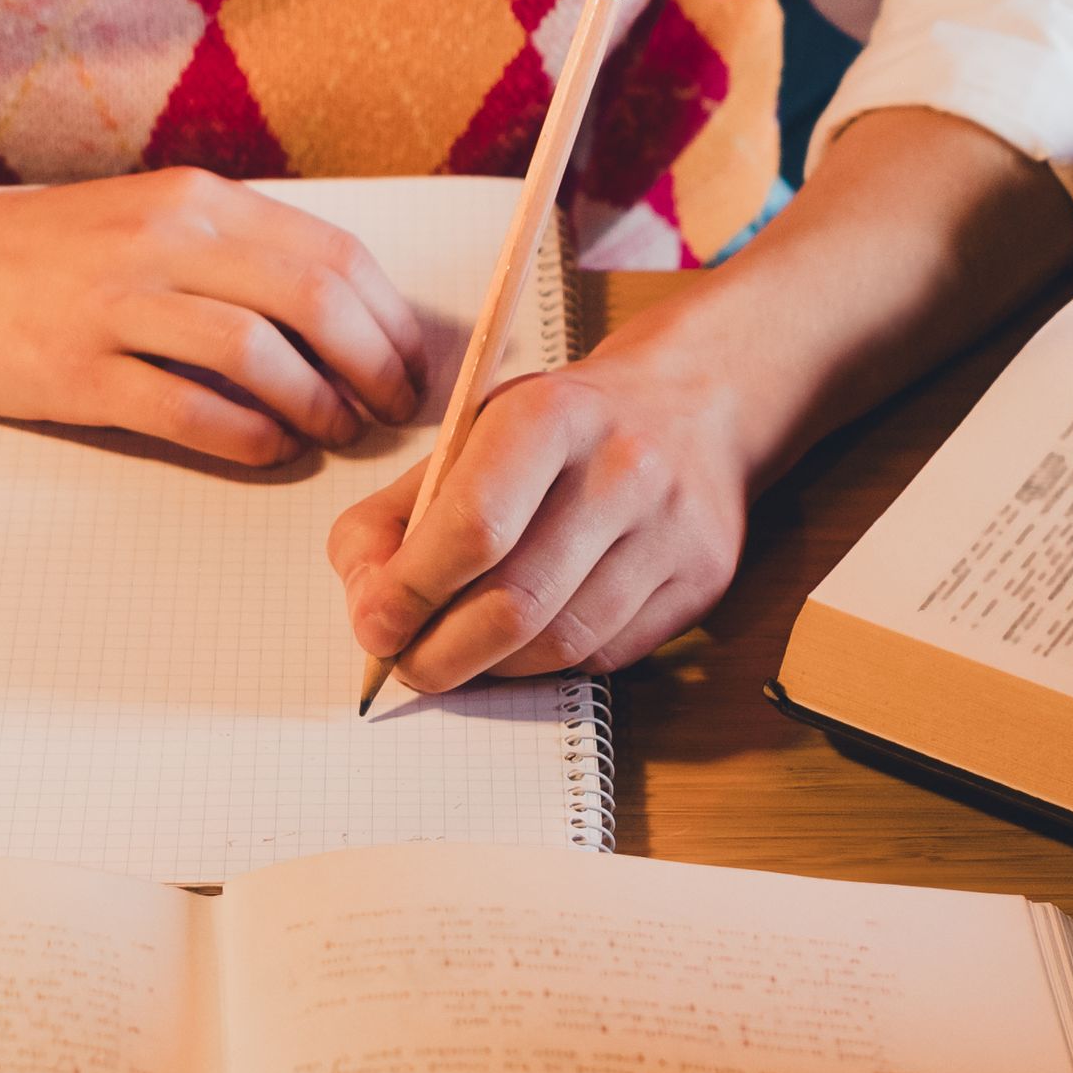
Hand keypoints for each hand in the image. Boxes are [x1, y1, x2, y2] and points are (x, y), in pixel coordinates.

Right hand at [0, 170, 430, 464]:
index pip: (333, 253)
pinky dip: (245, 438)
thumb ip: (226, 254)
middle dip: (372, 366)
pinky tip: (265, 451)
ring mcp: (117, 304)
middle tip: (388, 411)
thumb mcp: (140, 221)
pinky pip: (189, 409)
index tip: (406, 362)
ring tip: (332, 434)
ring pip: (262, 355)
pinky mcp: (76, 370)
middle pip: (314, 301)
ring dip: (317, 407)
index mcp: (192, 201)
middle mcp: (164, 239)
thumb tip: (329, 311)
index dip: (389, 318)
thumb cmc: (26, 256)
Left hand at [336, 326, 760, 689]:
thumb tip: (369, 605)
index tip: (374, 625)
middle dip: (443, 651)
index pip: (474, 524)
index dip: (412, 590)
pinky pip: (607, 655)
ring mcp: (672, 527)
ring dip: (493, 667)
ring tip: (461, 655)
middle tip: (408, 663)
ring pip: (563, 641)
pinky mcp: (703, 579)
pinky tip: (526, 641)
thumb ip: (396, 514)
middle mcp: (623, 467)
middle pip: (518, 601)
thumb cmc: (560, 428)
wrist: (691, 405)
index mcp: (550, 414)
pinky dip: (550, 663)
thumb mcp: (468, 436)